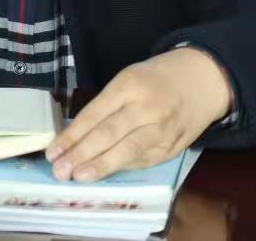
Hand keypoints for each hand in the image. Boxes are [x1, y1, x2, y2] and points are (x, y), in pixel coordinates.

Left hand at [45, 47, 230, 181]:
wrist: (202, 79)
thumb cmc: (155, 79)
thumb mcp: (129, 79)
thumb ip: (106, 105)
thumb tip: (75, 137)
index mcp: (129, 85)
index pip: (94, 114)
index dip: (72, 135)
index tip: (53, 152)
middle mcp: (146, 107)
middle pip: (108, 134)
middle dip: (81, 154)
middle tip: (60, 171)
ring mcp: (162, 128)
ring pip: (127, 151)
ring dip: (100, 166)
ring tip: (78, 177)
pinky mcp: (173, 146)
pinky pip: (143, 160)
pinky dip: (122, 168)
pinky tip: (105, 174)